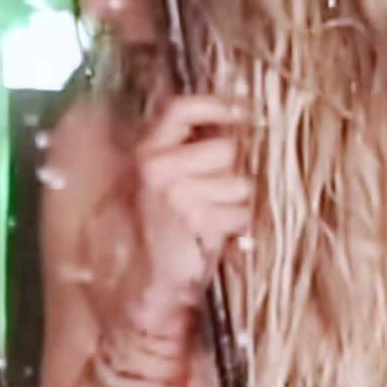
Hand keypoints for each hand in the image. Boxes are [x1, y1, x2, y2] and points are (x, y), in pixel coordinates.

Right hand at [133, 95, 251, 310]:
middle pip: (225, 148)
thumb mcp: (162, 183)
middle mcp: (157, 167)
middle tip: (218, 194)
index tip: (243, 110)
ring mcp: (176, 193)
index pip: (180, 110)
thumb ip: (186, 153)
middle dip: (233, 171)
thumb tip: (233, 126)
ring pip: (239, 182)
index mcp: (146, 152)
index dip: (216, 105)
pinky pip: (241, 213)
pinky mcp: (198, 219)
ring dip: (236, 203)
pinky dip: (237, 227)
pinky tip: (217, 236)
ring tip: (214, 219)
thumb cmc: (159, 231)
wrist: (144, 281)